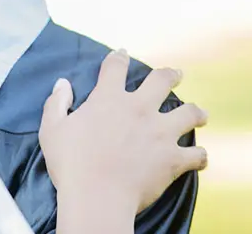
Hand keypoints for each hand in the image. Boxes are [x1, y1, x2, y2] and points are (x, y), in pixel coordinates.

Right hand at [39, 49, 208, 215]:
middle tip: (176, 74)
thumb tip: (62, 84)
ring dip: (195, 112)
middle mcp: (139, 109)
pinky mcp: (173, 159)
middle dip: (170, 74)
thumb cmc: (71, 163)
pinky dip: (200, 156)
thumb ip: (57, 103)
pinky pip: (197, 155)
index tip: (123, 54)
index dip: (119, 57)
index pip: (115, 67)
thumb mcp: (52, 129)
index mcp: (108, 99)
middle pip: (162, 80)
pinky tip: (200, 157)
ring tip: (199, 113)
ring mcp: (160, 133)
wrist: (97, 197)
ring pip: (189, 113)